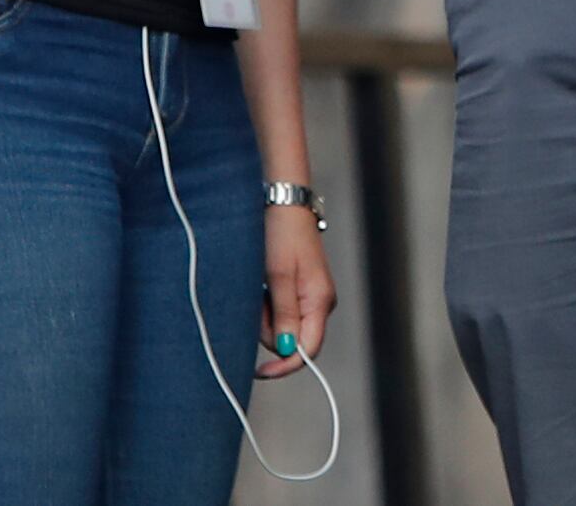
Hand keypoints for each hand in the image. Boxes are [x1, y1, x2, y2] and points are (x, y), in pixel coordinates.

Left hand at [257, 207, 335, 379]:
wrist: (283, 205)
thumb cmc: (282, 235)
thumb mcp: (278, 277)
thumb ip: (283, 315)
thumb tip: (285, 349)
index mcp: (320, 300)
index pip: (309, 348)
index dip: (285, 364)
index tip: (259, 371)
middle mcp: (320, 302)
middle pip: (293, 339)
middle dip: (268, 331)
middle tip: (256, 303)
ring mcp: (311, 296)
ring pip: (283, 326)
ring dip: (265, 316)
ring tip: (260, 285)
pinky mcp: (300, 289)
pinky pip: (281, 311)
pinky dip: (267, 306)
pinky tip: (264, 284)